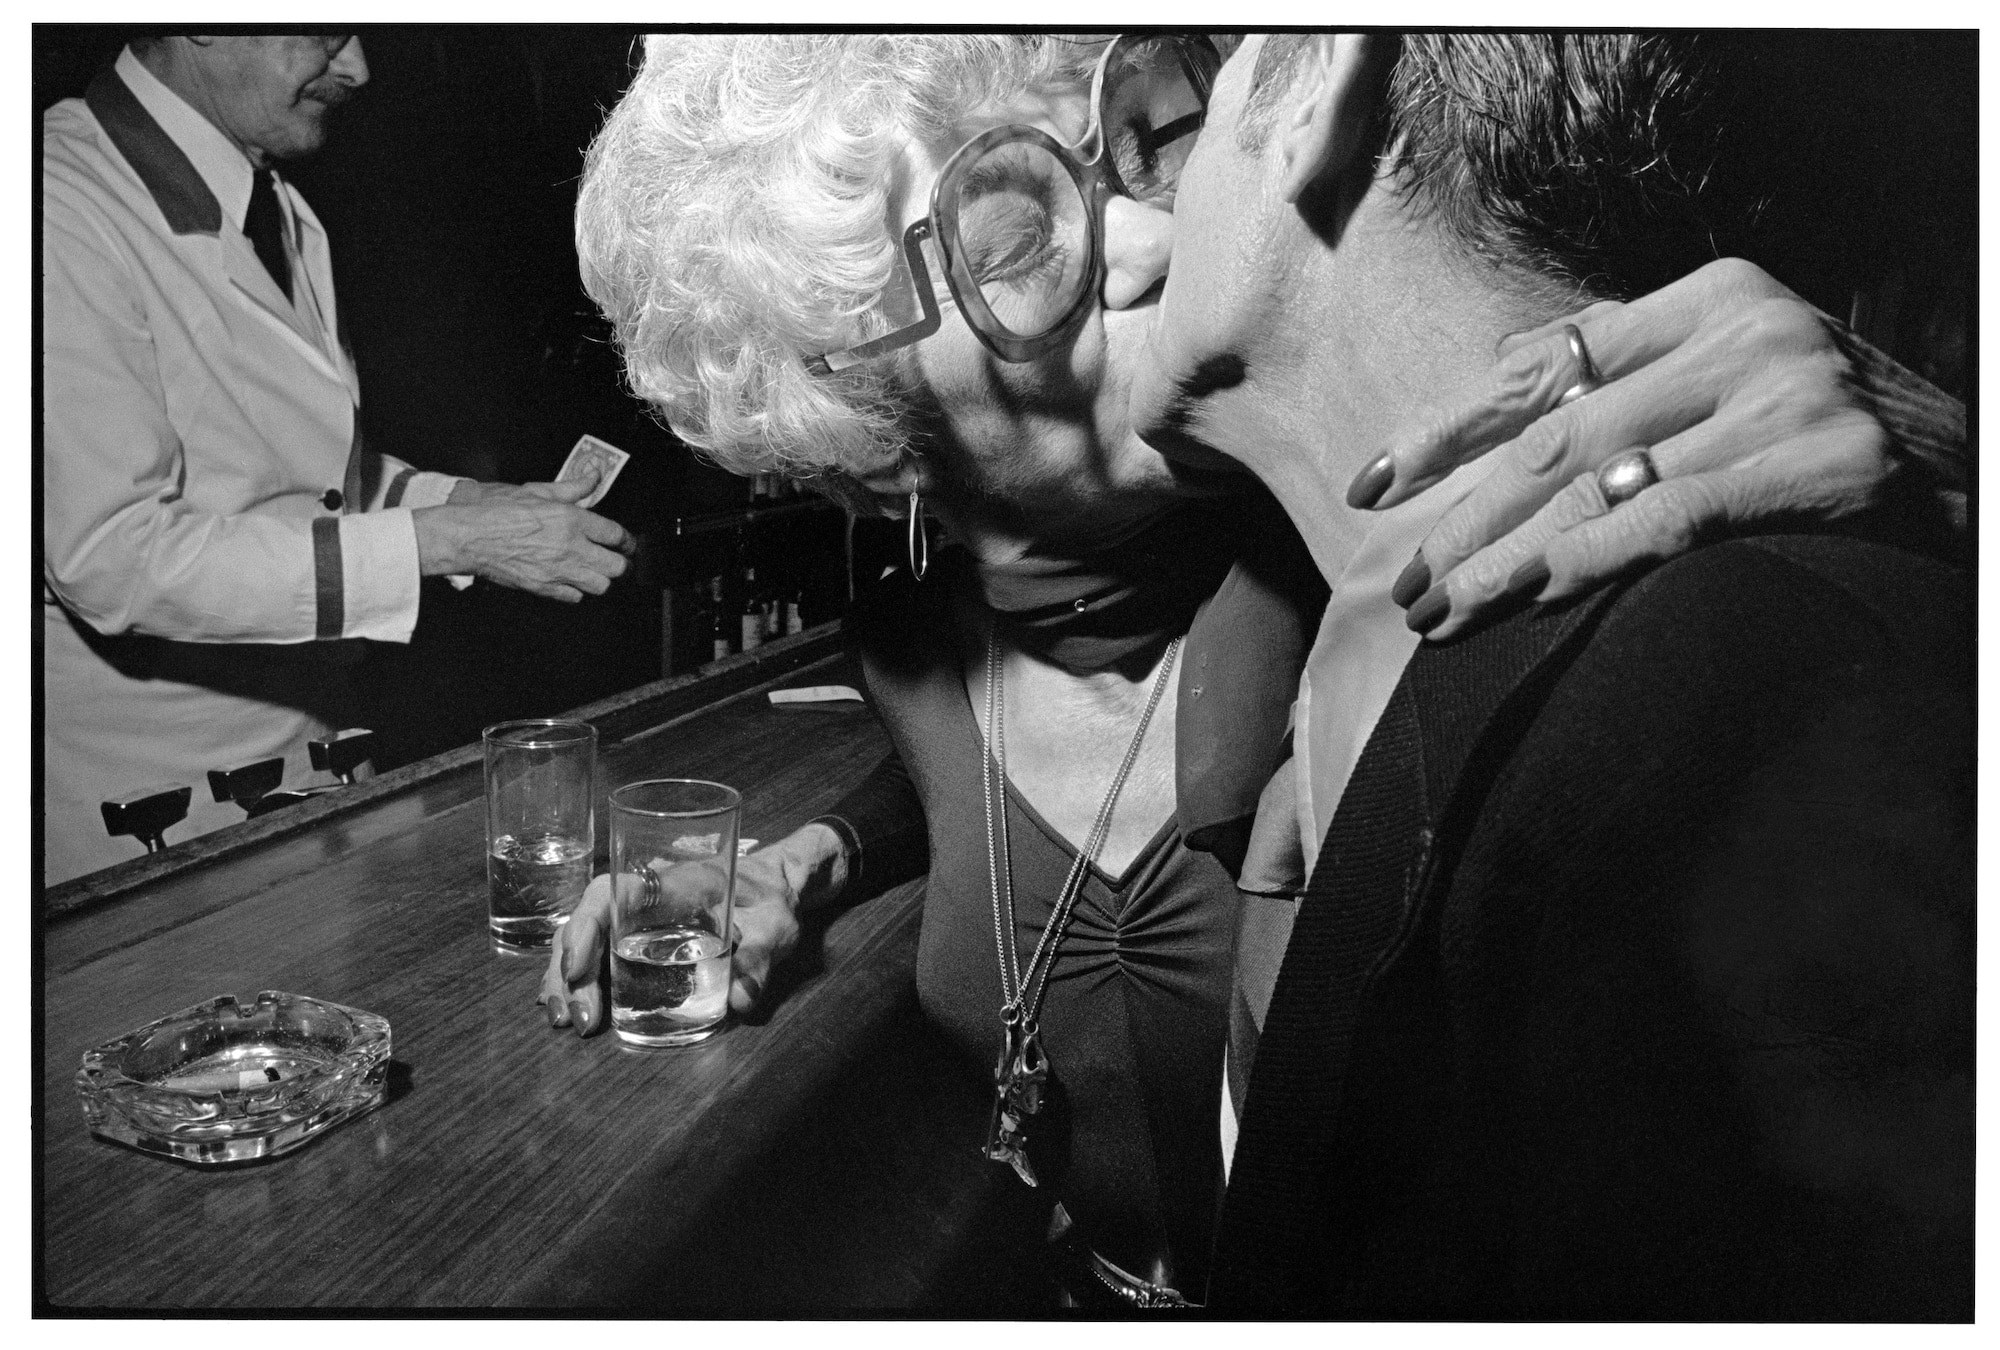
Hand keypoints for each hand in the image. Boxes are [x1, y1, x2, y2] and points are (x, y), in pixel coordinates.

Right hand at [416, 476, 634, 602]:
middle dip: (620, 563)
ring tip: (594, 569)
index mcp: (571, 520)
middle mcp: (570, 547)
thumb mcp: (537, 491)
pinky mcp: (544, 587)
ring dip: (601, 578)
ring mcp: (558, 570)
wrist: (468, 536)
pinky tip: (570, 579)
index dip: (627, 540)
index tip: (627, 543)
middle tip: (616, 558)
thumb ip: (572, 487)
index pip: (616, 534)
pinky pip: (575, 596)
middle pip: (616, 566)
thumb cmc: (495, 512)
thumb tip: (593, 477)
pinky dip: (576, 590)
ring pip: (600, 585)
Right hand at [539, 824, 847, 1034]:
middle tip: (578, 1018)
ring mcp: (636, 920)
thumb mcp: (774, 926)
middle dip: (570, 971)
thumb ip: (759, 958)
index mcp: (670, 881)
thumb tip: (741, 999)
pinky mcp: (638, 943)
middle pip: (588, 923)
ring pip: (584, 942)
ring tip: (568, 1022)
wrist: (777, 890)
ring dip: (568, 982)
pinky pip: (598, 958)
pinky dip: (581, 984)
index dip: (586, 928)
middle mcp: (642, 897)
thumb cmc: (771, 898)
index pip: (612, 892)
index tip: (578, 970)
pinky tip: (577, 1014)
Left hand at [1351, 258, 1894, 641]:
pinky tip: (1528, 602)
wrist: (1979, 478)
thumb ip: (1635, 379)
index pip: (1540, 365)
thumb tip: (1503, 390)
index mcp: (1708, 297)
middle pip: (1555, 431)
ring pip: (1596, 481)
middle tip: (1405, 587)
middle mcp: (1742, 330)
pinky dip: (1587, 561)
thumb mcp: (1737, 383)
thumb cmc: (1837, 444)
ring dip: (1503, 558)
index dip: (1445, 431)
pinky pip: (1667, 516)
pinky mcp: (1818, 460)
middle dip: (1465, 519)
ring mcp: (1783, 390)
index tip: (1372, 488)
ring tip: (1442, 616)